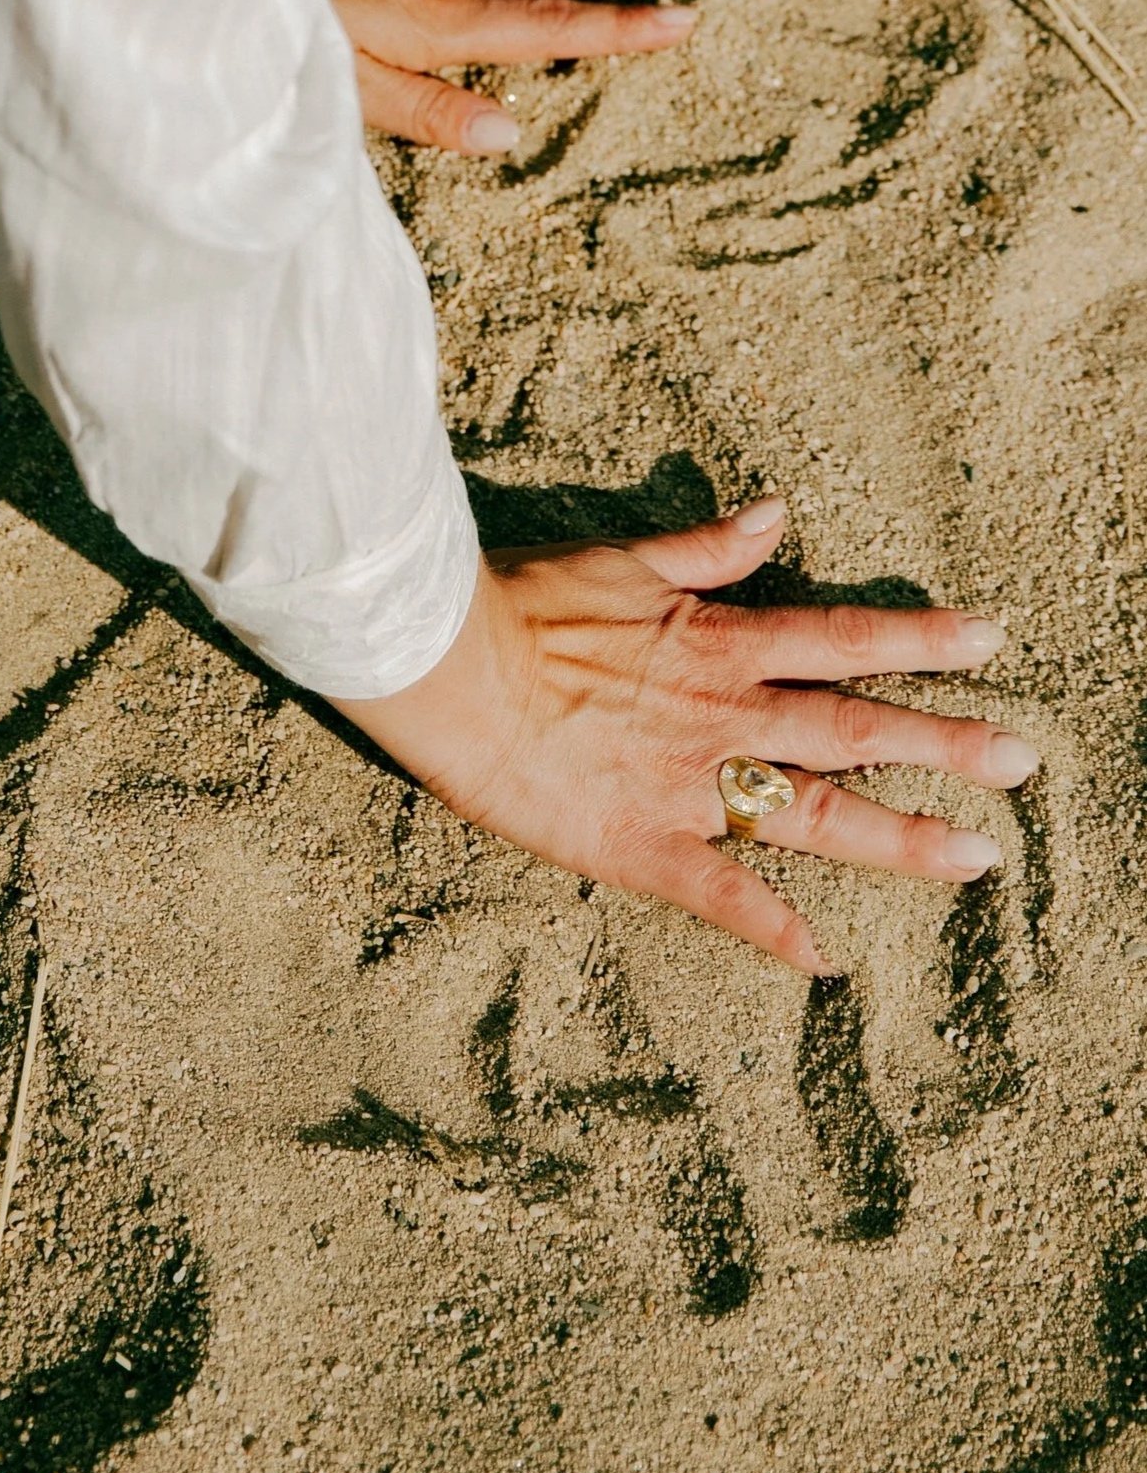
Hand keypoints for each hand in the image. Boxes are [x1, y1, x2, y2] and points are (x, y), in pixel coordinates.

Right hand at [328, 500, 1037, 973]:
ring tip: (977, 858)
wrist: (448, 668)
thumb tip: (776, 513)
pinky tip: (824, 960)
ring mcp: (690, 787)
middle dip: (946, 744)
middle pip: (855, 731)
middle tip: (1024, 763)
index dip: (920, 638)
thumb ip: (707, 546)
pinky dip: (773, 928)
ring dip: (900, 838)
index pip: (844, 639)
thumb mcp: (622, 558)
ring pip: (816, 815)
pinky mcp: (642, 846)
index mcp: (721, 646)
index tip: (990, 638)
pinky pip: (721, 895)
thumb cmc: (523, 605)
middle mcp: (724, 718)